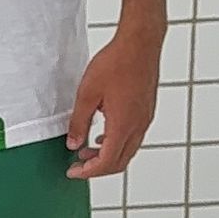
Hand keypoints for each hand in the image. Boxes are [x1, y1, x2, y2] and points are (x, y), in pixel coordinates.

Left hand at [65, 25, 163, 178]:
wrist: (139, 45)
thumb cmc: (115, 64)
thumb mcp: (87, 93)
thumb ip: (79, 121)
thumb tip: (73, 143)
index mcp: (123, 125)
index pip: (107, 162)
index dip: (88, 172)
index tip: (73, 172)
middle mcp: (138, 127)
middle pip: (119, 162)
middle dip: (97, 168)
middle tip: (77, 166)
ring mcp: (144, 120)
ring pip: (127, 151)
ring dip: (107, 156)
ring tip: (85, 151)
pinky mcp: (146, 112)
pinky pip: (132, 138)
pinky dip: (116, 144)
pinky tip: (102, 136)